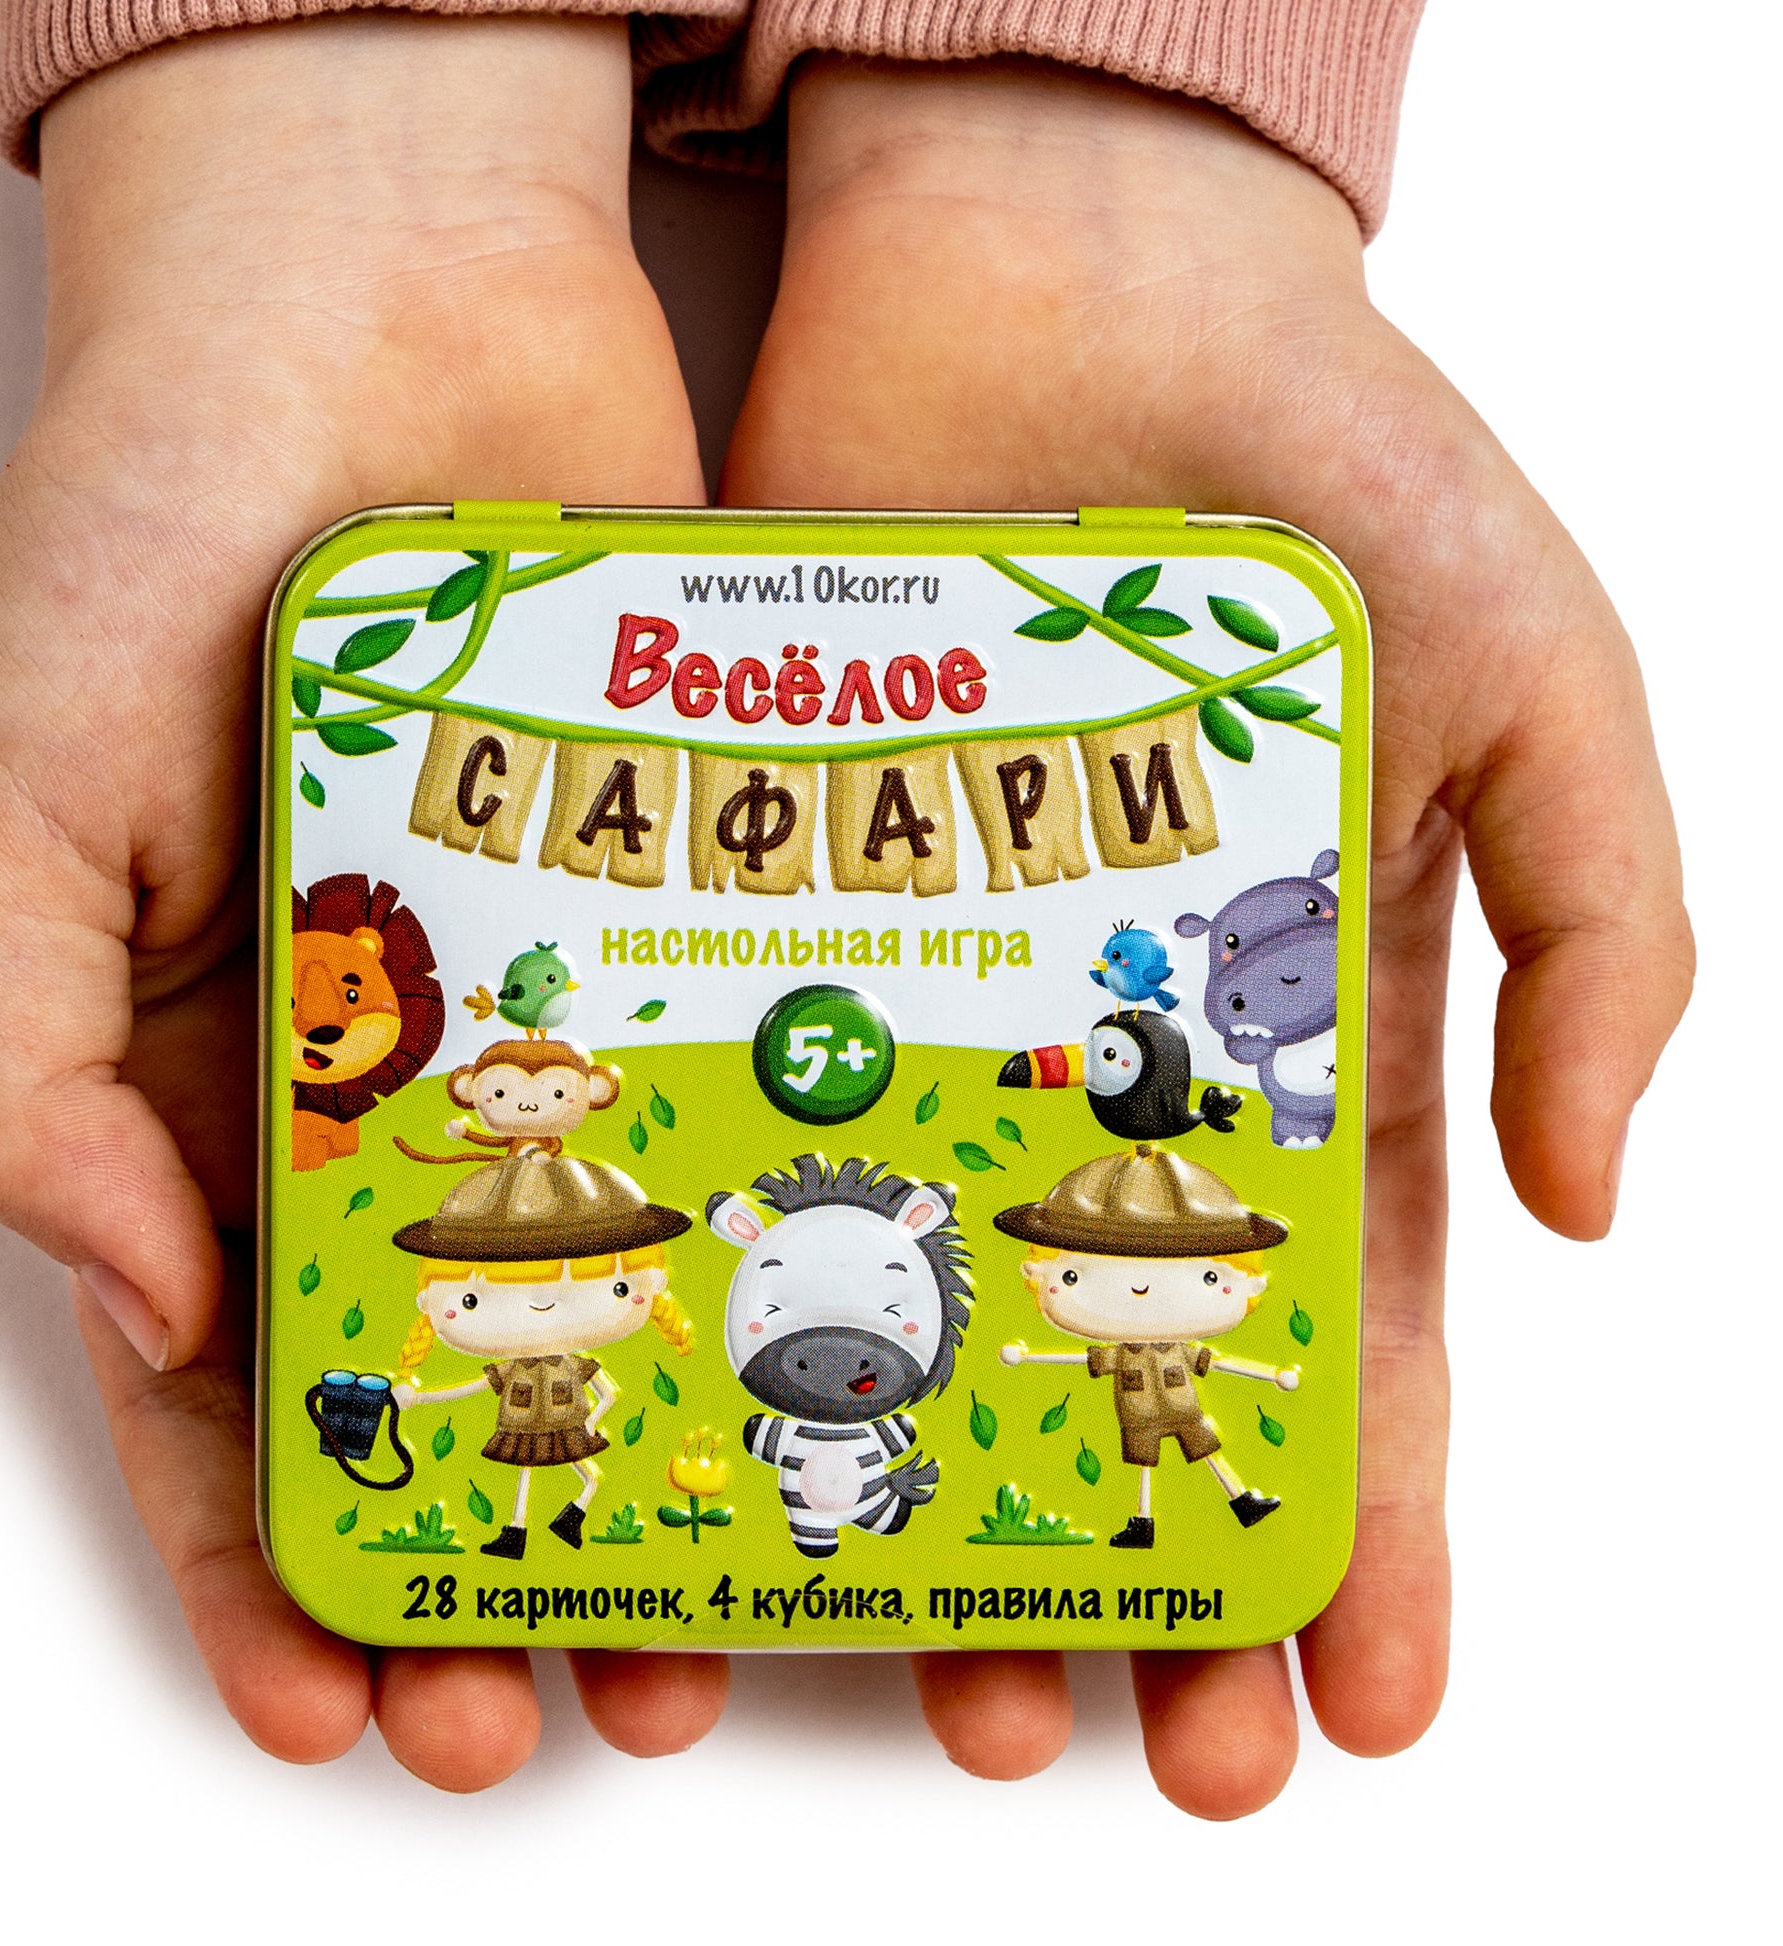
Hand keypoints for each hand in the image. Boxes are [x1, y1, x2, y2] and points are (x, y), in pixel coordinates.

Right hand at [0, 16, 724, 1786]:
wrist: (376, 300)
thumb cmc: (146, 530)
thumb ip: (14, 1071)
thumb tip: (131, 1304)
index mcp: (201, 1087)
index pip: (222, 1388)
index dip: (267, 1564)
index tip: (345, 1701)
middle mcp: (386, 1077)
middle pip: (443, 1379)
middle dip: (484, 1561)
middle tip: (563, 1707)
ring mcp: (552, 1006)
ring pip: (618, 1285)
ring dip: (652, 1455)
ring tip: (721, 1603)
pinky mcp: (692, 911)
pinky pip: (739, 1103)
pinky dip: (770, 1237)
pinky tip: (829, 1351)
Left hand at [723, 57, 1688, 1809]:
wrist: (1056, 265)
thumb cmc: (1318, 453)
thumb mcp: (1539, 674)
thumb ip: (1603, 925)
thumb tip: (1603, 1197)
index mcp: (1298, 1027)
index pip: (1338, 1325)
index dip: (1358, 1516)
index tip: (1348, 1697)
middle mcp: (1107, 1044)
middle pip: (1121, 1360)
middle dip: (1140, 1561)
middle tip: (1118, 1744)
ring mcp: (932, 991)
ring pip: (922, 1292)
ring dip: (935, 1486)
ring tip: (917, 1669)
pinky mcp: (775, 914)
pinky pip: (755, 1128)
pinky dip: (747, 1285)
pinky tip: (734, 1437)